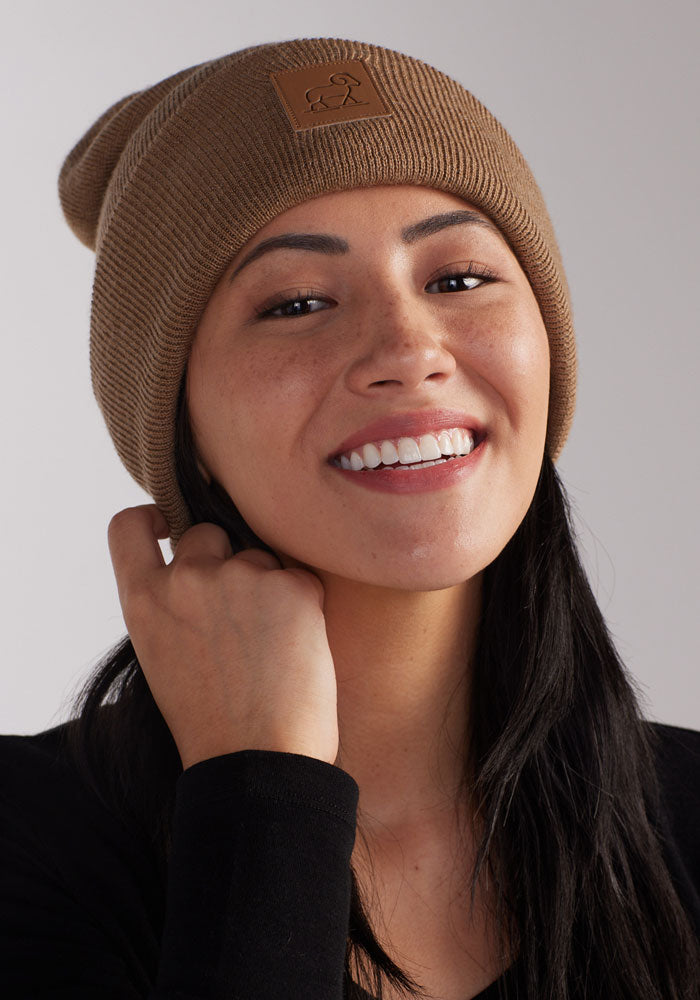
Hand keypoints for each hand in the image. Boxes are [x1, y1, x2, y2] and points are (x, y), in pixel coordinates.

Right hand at [107, 505, 338, 769]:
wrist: (258, 764)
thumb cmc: (214, 723)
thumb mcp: (165, 656)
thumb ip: (173, 605)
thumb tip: (202, 567)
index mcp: (144, 601)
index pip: (127, 527)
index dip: (150, 518)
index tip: (168, 524)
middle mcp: (187, 579)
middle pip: (208, 535)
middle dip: (226, 560)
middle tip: (242, 617)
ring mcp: (239, 577)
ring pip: (260, 557)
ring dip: (269, 587)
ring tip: (271, 648)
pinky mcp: (291, 586)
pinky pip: (302, 578)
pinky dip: (306, 606)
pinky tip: (298, 650)